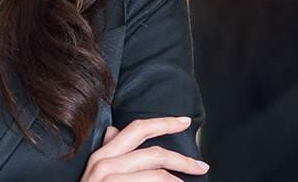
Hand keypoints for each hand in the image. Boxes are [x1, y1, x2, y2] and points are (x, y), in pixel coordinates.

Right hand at [81, 116, 208, 180]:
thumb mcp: (95, 172)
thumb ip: (108, 152)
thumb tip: (114, 129)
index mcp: (103, 155)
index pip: (137, 129)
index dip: (164, 122)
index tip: (186, 121)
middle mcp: (105, 165)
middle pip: (154, 154)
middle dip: (183, 159)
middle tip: (202, 166)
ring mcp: (110, 181)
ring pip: (157, 175)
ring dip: (177, 181)